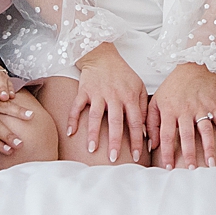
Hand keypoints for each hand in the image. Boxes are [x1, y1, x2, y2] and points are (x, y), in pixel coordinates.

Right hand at [68, 44, 148, 163]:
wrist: (102, 55)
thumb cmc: (122, 74)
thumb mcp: (138, 86)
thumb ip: (143, 107)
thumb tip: (144, 131)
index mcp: (129, 96)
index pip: (135, 122)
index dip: (136, 140)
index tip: (136, 156)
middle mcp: (114, 95)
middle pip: (115, 122)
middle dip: (115, 142)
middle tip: (113, 159)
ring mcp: (98, 93)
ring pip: (95, 116)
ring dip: (93, 133)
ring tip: (92, 149)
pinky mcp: (84, 90)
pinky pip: (77, 106)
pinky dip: (73, 119)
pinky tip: (71, 133)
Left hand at [149, 63, 215, 168]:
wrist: (193, 67)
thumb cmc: (172, 87)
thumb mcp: (156, 101)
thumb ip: (151, 123)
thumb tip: (151, 145)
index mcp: (169, 109)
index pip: (166, 134)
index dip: (167, 152)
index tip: (168, 167)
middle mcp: (185, 109)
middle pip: (187, 135)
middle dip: (189, 153)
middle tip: (192, 169)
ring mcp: (201, 107)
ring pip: (206, 131)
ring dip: (209, 148)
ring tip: (211, 164)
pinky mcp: (214, 104)